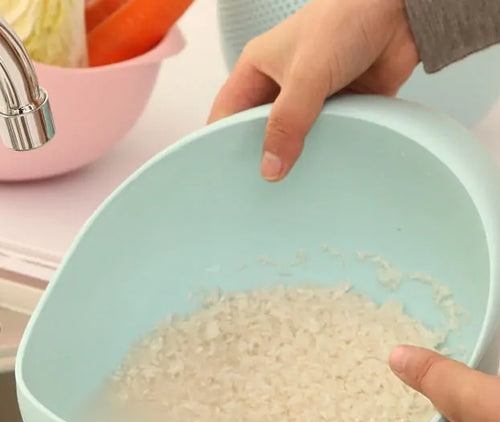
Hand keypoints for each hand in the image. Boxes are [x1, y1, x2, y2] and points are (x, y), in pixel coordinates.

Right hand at [209, 0, 418, 180]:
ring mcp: (309, 99)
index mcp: (257, 69)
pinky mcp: (339, 109)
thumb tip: (270, 168)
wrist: (400, 13)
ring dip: (294, 159)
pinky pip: (324, 139)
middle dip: (259, 157)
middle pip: (258, 131)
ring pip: (292, 139)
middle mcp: (280, 85)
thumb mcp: (306, 74)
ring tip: (288, 191)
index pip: (227, 113)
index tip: (225, 176)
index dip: (221, 142)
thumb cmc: (346, 19)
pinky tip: (320, 175)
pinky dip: (323, 154)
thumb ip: (287, 123)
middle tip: (258, 190)